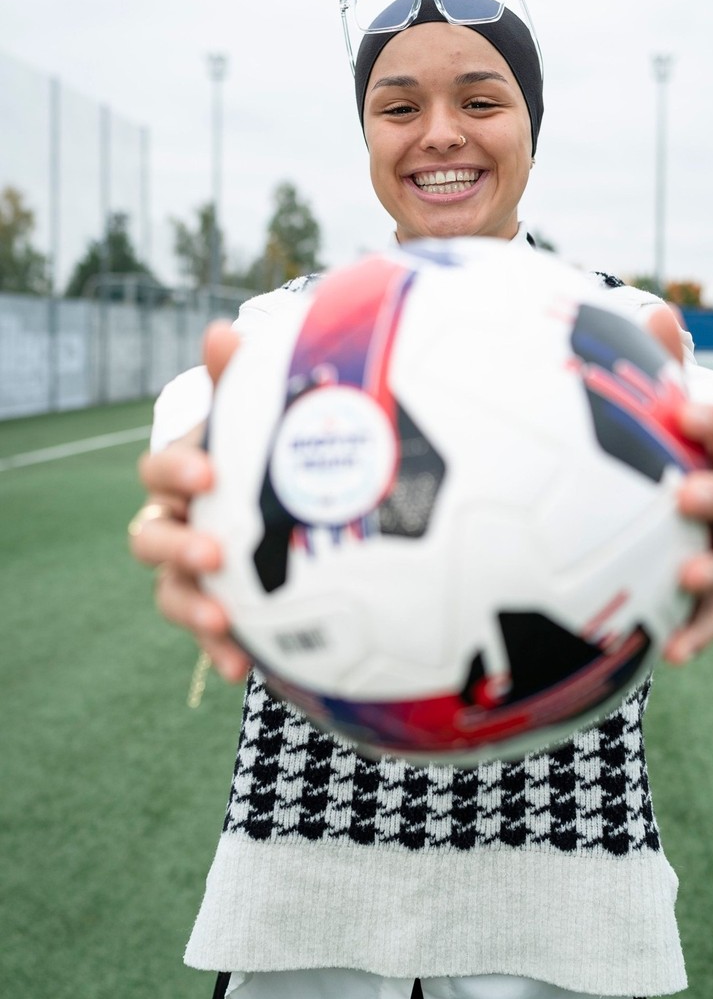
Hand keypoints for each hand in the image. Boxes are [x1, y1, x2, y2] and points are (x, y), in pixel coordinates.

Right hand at [129, 322, 248, 679]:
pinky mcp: (212, 608)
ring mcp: (187, 570)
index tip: (210, 473)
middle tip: (213, 550)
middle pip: (149, 537)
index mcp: (182, 475)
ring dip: (190, 607)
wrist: (278, 503)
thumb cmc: (262, 453)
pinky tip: (242, 668)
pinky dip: (219, 650)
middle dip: (176, 543)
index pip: (160, 470)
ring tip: (223, 620)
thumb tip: (221, 330)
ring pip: (168, 591)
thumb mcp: (254, 416)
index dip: (177, 470)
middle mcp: (174, 523)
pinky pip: (206, 633)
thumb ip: (239, 378)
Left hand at [645, 304, 712, 662]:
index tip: (682, 411)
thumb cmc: (661, 442)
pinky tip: (671, 656)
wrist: (673, 495)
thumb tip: (656, 311)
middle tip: (683, 493)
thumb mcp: (657, 403)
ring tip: (682, 573)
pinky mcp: (709, 593)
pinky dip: (698, 635)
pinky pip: (712, 617)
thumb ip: (657, 365)